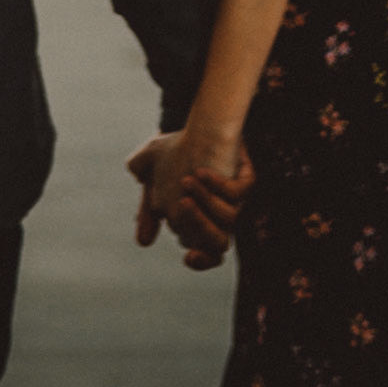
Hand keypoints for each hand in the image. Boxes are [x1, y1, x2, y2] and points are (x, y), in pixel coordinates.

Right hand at [127, 131, 254, 269]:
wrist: (195, 125)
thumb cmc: (173, 153)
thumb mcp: (151, 181)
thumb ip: (146, 210)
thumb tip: (144, 242)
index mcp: (199, 224)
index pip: (207, 255)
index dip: (201, 261)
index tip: (188, 258)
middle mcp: (218, 215)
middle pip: (217, 243)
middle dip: (197, 226)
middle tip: (181, 204)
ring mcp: (233, 198)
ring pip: (230, 220)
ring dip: (206, 203)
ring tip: (187, 181)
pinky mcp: (243, 179)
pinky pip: (237, 192)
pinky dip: (218, 184)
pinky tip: (201, 171)